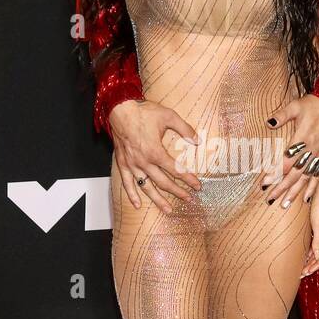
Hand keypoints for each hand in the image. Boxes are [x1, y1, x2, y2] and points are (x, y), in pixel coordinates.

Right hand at [109, 99, 201, 214]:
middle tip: (189, 199)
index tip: (197, 185)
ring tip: (168, 210)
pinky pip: (127, 183)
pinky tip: (137, 204)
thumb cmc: (143, 111)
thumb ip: (185, 129)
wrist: (120, 108)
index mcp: (155, 152)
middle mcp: (143, 162)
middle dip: (177, 192)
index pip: (176, 170)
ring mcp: (132, 164)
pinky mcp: (123, 163)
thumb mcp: (168, 116)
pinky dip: (132, 195)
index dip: (188, 179)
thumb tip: (198, 140)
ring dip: (158, 200)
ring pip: (146, 187)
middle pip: (163, 182)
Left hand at [260, 94, 318, 206]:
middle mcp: (311, 151)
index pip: (286, 162)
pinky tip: (306, 199)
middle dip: (281, 188)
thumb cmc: (314, 105)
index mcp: (302, 139)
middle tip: (269, 200)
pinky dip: (313, 188)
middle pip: (294, 174)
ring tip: (285, 205)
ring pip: (306, 178)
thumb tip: (269, 122)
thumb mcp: (296, 106)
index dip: (275, 174)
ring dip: (295, 192)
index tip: (264, 183)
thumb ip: (282, 115)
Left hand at [300, 170, 318, 277]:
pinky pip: (315, 242)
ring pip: (318, 249)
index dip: (317, 265)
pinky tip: (302, 255)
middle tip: (301, 273)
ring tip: (301, 267)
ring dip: (310, 258)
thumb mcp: (318, 224)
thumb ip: (317, 241)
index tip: (307, 272)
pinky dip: (310, 250)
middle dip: (313, 264)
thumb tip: (317, 256)